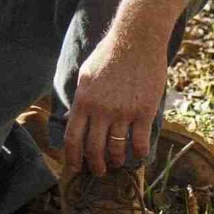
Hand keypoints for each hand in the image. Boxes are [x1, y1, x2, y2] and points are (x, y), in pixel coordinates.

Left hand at [63, 33, 167, 176]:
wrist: (135, 41)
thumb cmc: (108, 55)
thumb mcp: (85, 76)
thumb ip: (80, 99)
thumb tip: (70, 116)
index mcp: (83, 102)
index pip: (73, 138)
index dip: (72, 157)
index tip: (74, 167)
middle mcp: (101, 111)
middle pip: (93, 149)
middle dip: (94, 165)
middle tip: (98, 172)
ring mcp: (123, 113)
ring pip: (116, 149)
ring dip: (115, 161)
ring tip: (116, 164)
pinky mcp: (144, 112)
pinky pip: (140, 142)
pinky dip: (139, 154)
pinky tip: (139, 156)